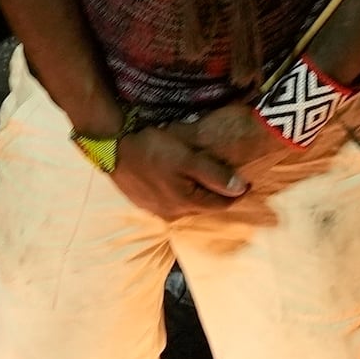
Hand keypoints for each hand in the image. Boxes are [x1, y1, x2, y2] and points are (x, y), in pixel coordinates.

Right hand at [101, 119, 249, 216]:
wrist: (111, 145)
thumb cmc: (152, 148)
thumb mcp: (188, 158)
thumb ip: (215, 174)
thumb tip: (241, 188)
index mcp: (186, 203)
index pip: (221, 204)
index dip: (237, 193)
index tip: (248, 181)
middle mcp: (172, 212)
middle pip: (203, 205)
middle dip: (216, 193)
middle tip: (226, 177)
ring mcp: (155, 208)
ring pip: (185, 203)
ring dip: (196, 192)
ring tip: (201, 176)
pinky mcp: (141, 200)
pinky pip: (168, 199)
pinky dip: (178, 190)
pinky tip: (175, 178)